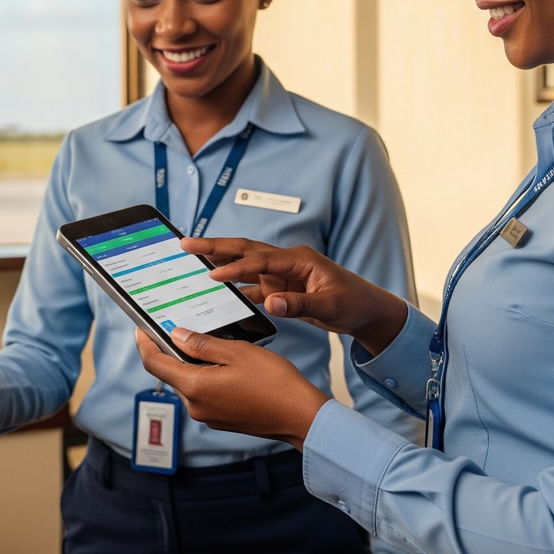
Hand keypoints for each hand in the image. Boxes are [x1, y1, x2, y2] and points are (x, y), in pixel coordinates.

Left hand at [136, 327, 329, 448]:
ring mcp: (207, 416)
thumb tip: (176, 336)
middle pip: (171, 374)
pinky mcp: (220, 420)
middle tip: (179, 328)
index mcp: (195, 387)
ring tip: (207, 343)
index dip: (145, 344)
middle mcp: (196, 406)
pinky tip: (222, 364)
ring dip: (191, 364)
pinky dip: (205, 377)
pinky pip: (204, 394)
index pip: (155, 364)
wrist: (300, 416)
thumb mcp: (236, 352)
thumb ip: (201, 344)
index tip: (141, 329)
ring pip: (189, 383)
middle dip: (171, 351)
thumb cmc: (274, 383)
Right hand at [182, 237, 407, 354]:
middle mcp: (287, 261)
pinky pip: (251, 285)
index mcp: (299, 259)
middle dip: (215, 247)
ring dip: (219, 262)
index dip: (236, 268)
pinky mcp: (280, 287)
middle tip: (187, 244)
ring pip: (244, 264)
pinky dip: (233, 286)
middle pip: (245, 250)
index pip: (260, 260)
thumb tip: (270, 303)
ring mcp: (282, 274)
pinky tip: (215, 289)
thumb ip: (299, 304)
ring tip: (191, 259)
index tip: (214, 275)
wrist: (367, 310)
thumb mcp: (330, 306)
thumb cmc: (354, 303)